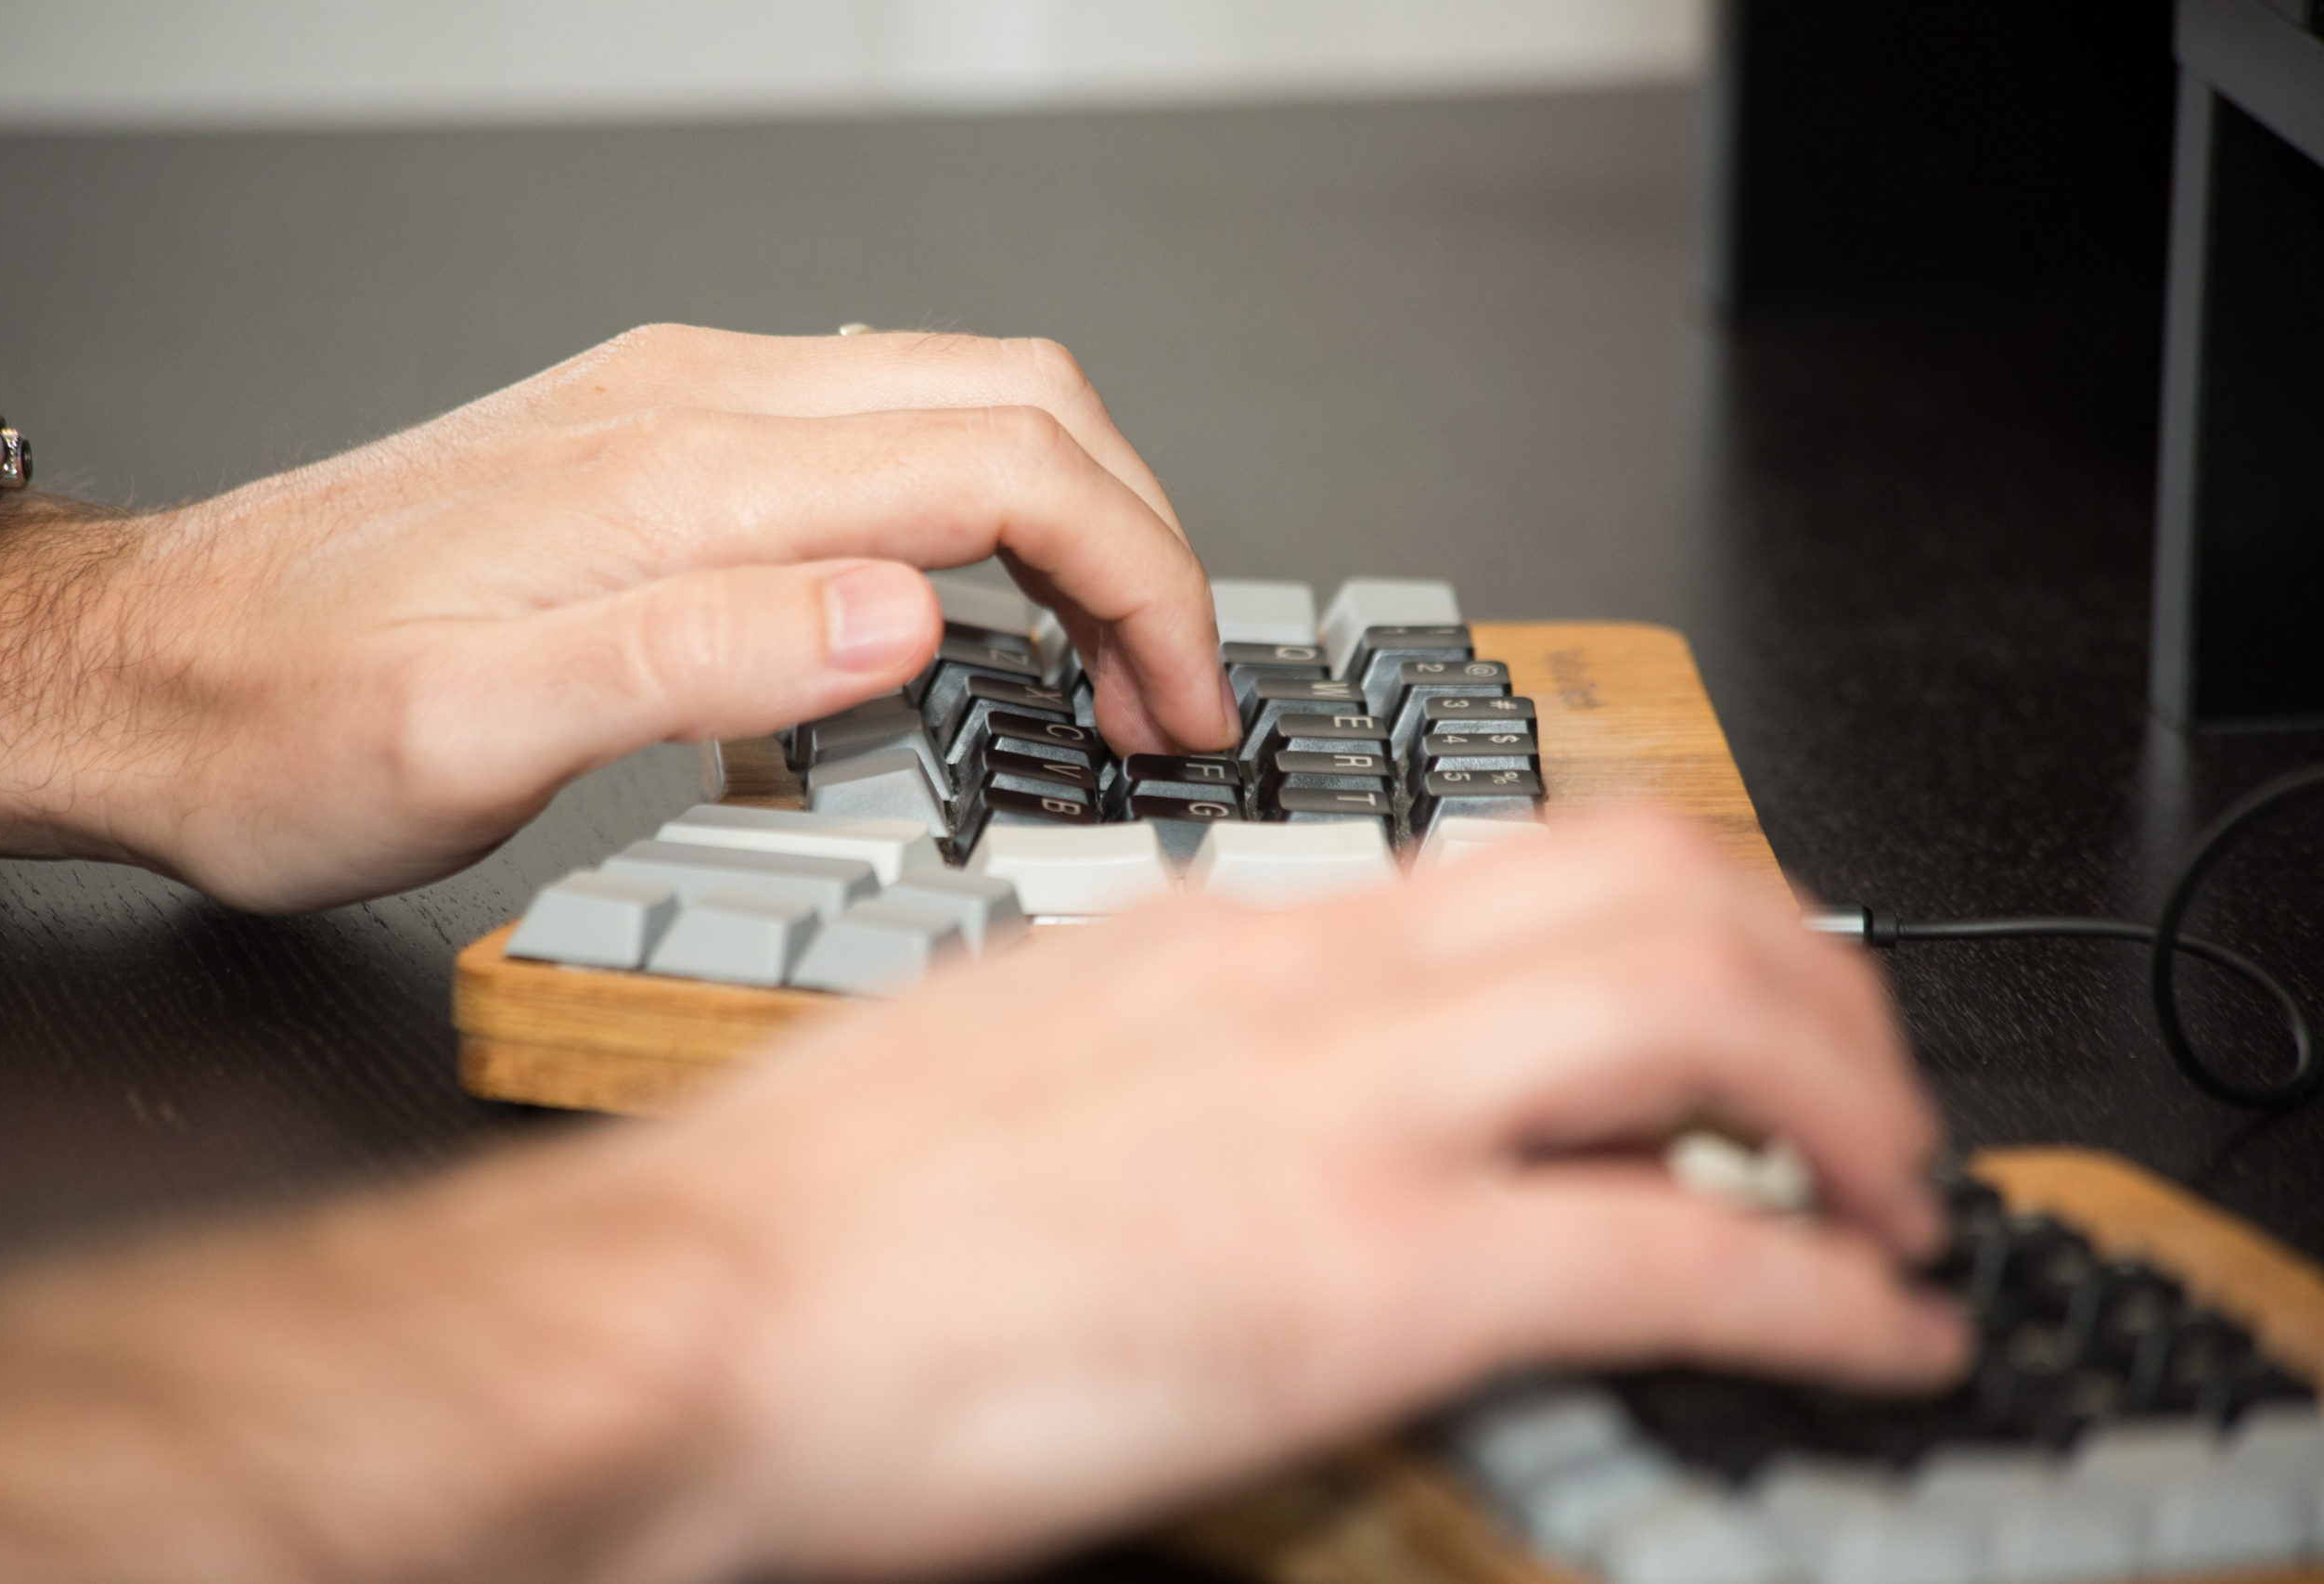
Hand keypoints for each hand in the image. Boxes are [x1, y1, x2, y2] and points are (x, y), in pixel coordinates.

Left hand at [0, 327, 1233, 909]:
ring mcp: (682, 406)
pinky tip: (974, 609)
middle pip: (1014, 403)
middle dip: (1140, 541)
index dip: (1135, 579)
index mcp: (682, 474)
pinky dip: (987, 507)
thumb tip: (909, 613)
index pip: (1000, 468)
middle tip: (1170, 692)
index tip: (1178, 701)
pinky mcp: (661, 437)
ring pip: (962, 399)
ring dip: (1073, 517)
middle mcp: (697, 404)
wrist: (151, 668)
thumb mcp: (471, 738)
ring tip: (1104, 663)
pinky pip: (884, 428)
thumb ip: (695, 661)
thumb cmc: (287, 723)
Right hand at [0, 818, 1962, 1581]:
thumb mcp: (1024, 1061)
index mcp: (1231, 936)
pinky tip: (1868, 1331)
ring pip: (1705, 1016)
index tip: (1743, 981)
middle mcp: (1314, 985)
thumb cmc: (812, 1212)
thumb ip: (1179, 1052)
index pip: (1527, 854)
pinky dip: (1818, 1288)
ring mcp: (1351, 1118)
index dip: (1690, 907)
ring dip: (1849, 1103)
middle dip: (1814, 976)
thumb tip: (1271, 1092)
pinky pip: (1674, 1250)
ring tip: (1892, 1189)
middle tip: (1859, 1075)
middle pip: (1659, 885)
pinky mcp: (1367, 1278)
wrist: (690, 1310)